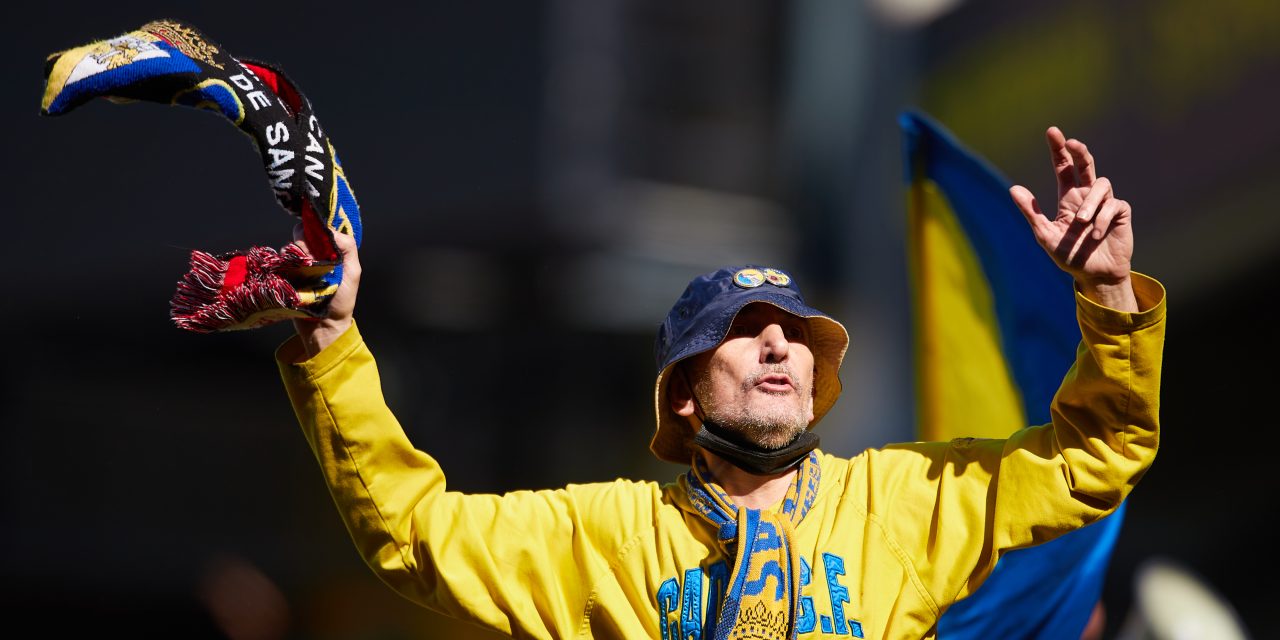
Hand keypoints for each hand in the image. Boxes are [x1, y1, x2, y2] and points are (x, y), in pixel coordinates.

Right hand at [291, 224, 360, 356]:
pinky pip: (278, 262)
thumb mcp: (353, 272)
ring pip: (288, 248)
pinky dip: (285, 267)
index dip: (315, 229)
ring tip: (308, 277)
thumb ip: (347, 248)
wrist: (324, 326)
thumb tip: (330, 230)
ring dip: (297, 259)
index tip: (317, 238)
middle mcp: (311, 255)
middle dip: (306, 244)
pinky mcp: (284, 275)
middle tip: (313, 262)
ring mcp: (296, 265)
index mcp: (328, 251)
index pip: (317, 228)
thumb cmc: (341, 301)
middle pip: (300, 234)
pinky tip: (295, 280)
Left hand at [1011, 127, 1137, 310]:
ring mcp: (1105, 203)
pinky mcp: (1120, 213)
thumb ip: (1031, 212)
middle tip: (1071, 143)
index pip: (1063, 168)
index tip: (1052, 132)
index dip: (1058, 150)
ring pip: (1101, 185)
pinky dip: (1101, 219)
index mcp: (1068, 198)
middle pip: (1086, 164)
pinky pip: (1113, 205)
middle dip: (1079, 151)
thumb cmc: (1069, 256)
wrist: (1094, 275)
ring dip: (1090, 203)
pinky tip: (1095, 235)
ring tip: (1082, 223)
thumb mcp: (1045, 235)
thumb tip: (1013, 188)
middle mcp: (1087, 196)